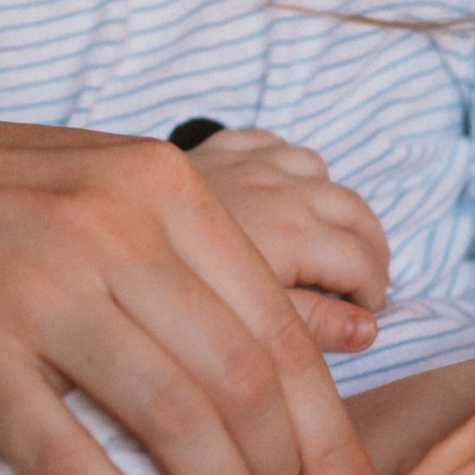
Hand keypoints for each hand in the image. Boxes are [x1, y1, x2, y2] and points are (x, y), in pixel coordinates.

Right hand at [0, 108, 388, 474]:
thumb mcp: (82, 188)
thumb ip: (172, 255)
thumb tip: (269, 362)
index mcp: (156, 186)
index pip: (278, 328)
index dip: (334, 432)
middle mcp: (110, 229)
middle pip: (244, 380)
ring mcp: (42, 289)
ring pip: (177, 420)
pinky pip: (73, 456)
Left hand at [187, 130, 384, 355]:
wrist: (101, 229)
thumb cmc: (169, 288)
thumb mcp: (241, 321)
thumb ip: (309, 324)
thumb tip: (368, 330)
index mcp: (294, 234)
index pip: (364, 263)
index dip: (373, 294)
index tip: (360, 317)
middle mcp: (283, 189)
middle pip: (356, 214)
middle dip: (369, 252)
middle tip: (359, 289)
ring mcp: (252, 163)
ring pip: (321, 172)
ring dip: (333, 208)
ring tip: (325, 248)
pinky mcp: (222, 149)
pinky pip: (276, 145)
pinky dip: (291, 170)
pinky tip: (281, 197)